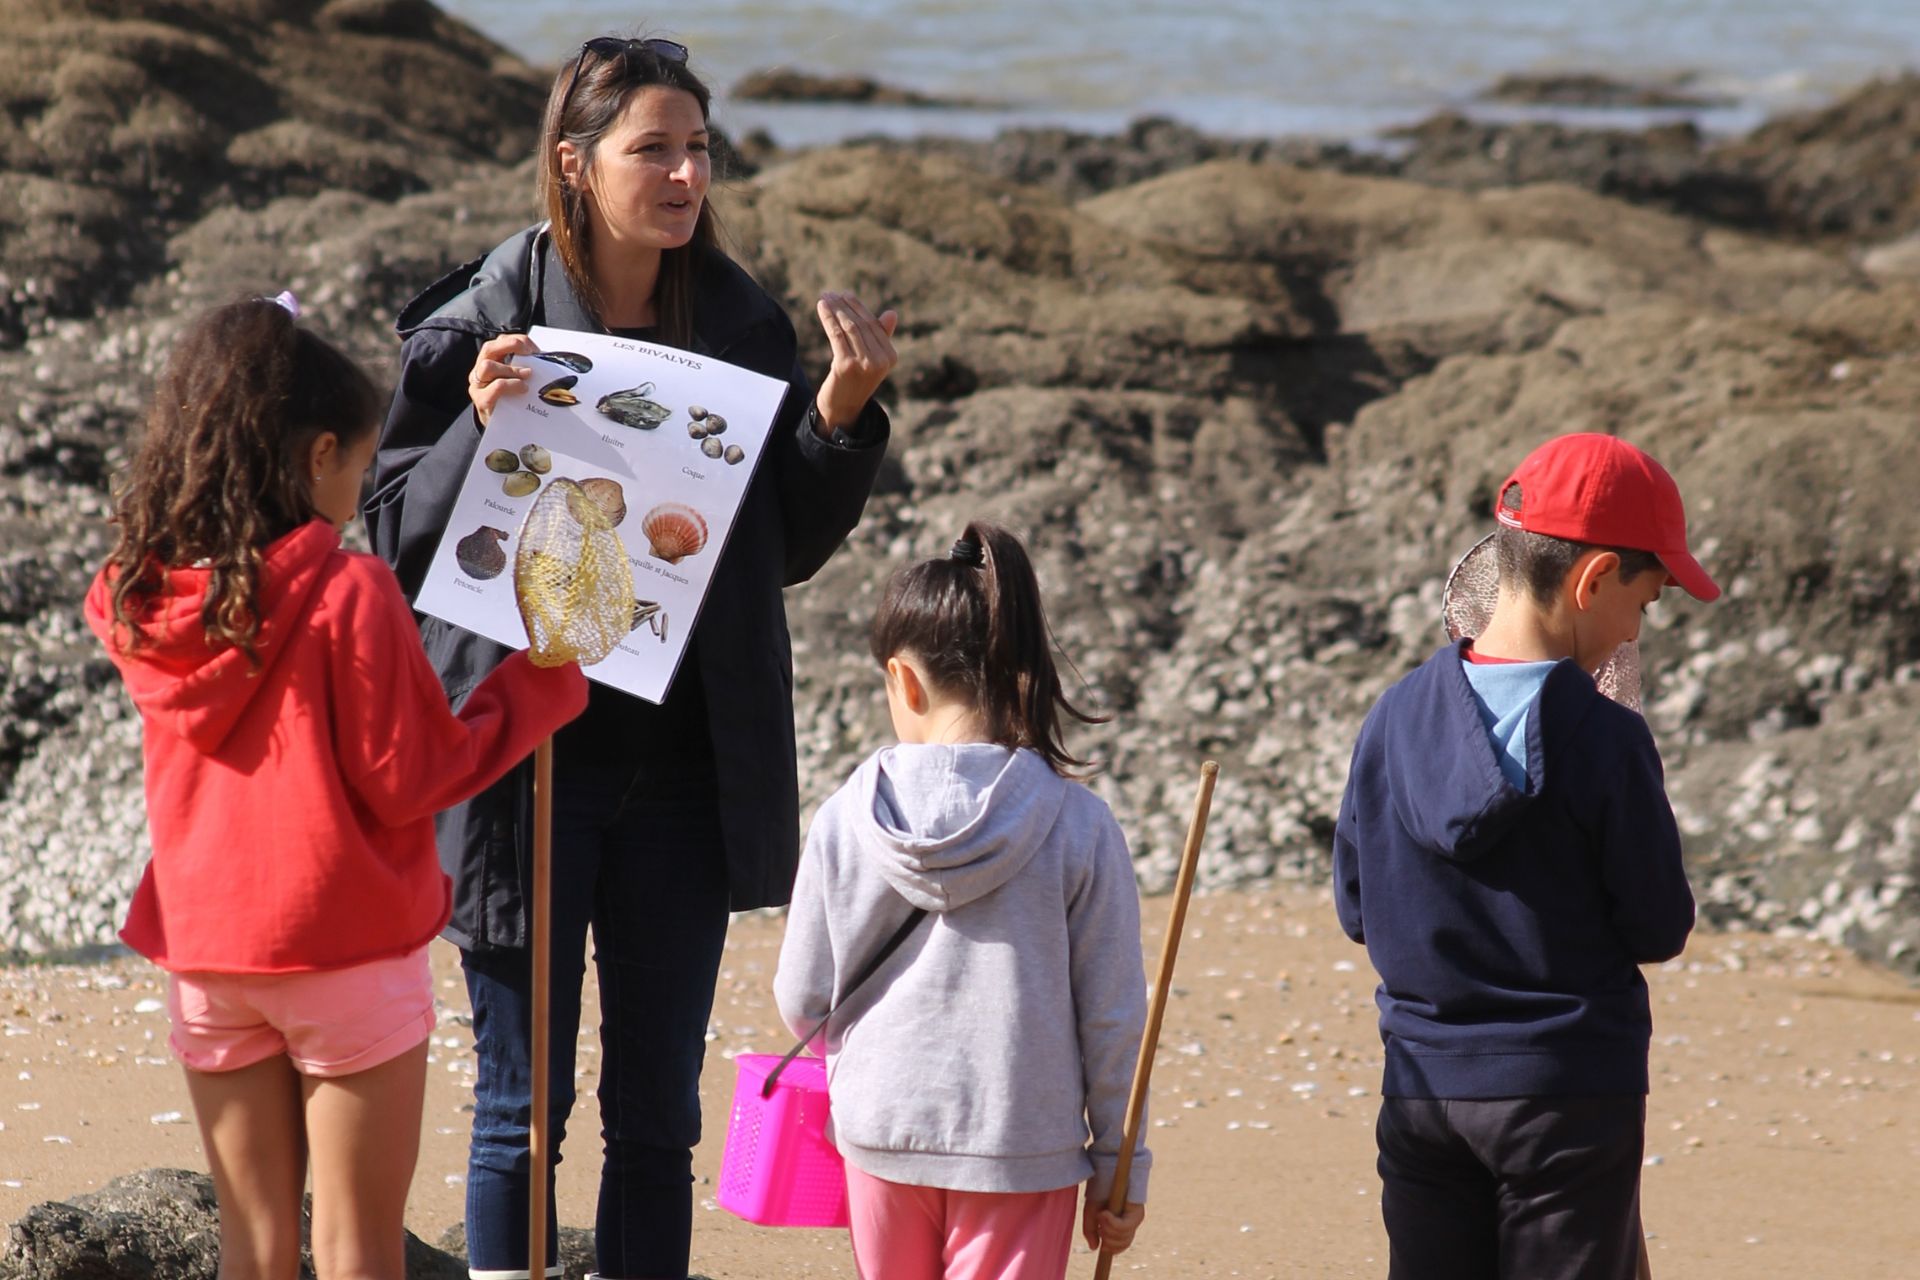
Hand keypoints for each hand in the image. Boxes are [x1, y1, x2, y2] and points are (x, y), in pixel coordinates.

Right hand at [468, 334, 536, 426]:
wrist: (501, 429)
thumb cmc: (511, 401)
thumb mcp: (516, 381)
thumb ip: (524, 368)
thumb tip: (545, 359)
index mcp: (488, 362)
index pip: (498, 342)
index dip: (516, 340)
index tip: (534, 348)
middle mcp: (479, 371)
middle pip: (488, 348)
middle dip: (511, 345)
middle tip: (530, 353)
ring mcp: (478, 386)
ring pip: (488, 366)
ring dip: (511, 368)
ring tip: (528, 375)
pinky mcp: (481, 401)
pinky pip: (495, 387)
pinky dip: (511, 384)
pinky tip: (523, 388)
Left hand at [812, 291, 898, 436]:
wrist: (842, 410)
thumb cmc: (855, 382)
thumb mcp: (872, 360)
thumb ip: (881, 337)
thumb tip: (892, 313)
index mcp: (890, 357)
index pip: (873, 325)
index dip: (858, 307)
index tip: (844, 295)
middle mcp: (880, 360)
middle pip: (860, 324)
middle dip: (843, 306)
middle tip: (830, 293)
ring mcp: (864, 364)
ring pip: (848, 328)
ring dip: (834, 310)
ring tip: (824, 298)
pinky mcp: (846, 366)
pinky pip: (836, 335)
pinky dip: (828, 319)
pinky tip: (821, 308)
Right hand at [1081, 1195, 1144, 1254]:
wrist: (1108, 1170)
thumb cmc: (1099, 1190)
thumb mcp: (1091, 1212)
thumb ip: (1091, 1230)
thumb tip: (1094, 1248)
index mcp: (1121, 1224)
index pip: (1121, 1246)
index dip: (1111, 1248)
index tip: (1102, 1245)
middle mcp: (1131, 1223)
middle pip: (1122, 1244)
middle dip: (1108, 1239)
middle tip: (1099, 1227)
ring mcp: (1135, 1218)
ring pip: (1123, 1237)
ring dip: (1108, 1229)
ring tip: (1100, 1215)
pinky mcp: (1137, 1213)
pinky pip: (1124, 1226)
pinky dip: (1112, 1222)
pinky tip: (1104, 1213)